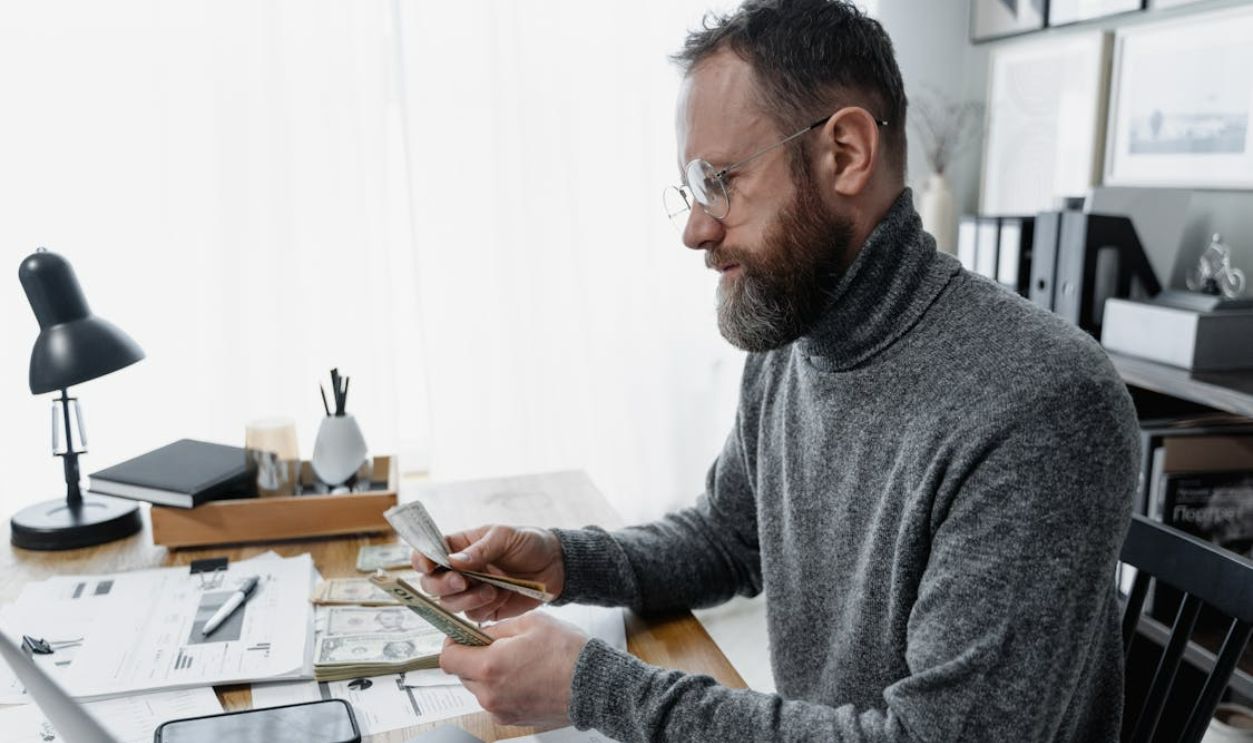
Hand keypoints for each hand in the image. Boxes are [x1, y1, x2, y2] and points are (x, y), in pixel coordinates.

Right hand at [412, 525, 564, 620]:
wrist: (555, 566)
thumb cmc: (529, 543)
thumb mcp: (505, 536)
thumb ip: (480, 549)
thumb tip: (452, 561)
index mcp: (459, 547)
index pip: (428, 553)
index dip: (421, 560)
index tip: (428, 565)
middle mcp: (459, 571)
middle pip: (431, 584)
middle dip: (442, 585)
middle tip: (462, 581)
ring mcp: (470, 591)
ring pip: (449, 603)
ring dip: (467, 599)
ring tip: (492, 589)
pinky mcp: (484, 609)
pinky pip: (471, 616)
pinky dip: (483, 608)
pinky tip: (501, 595)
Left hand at [439, 611, 587, 726]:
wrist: (594, 686)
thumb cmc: (568, 654)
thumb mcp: (532, 622)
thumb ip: (497, 627)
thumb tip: (480, 632)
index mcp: (490, 666)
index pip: (448, 658)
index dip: (452, 643)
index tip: (461, 636)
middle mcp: (490, 694)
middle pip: (463, 673)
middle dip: (474, 657)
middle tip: (498, 645)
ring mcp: (501, 710)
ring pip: (479, 688)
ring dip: (489, 673)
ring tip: (518, 661)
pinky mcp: (513, 719)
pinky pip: (496, 700)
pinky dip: (503, 688)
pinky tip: (526, 677)